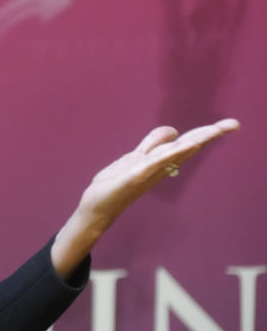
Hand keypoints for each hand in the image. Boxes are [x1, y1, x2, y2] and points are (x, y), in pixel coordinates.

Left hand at [51, 118, 239, 278]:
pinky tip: (182, 146)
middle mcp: (158, 167)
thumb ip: (152, 144)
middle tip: (234, 123)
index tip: (230, 124)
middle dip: (208, 135)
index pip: (186, 144)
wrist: (97, 207)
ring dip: (194, 141)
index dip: (206, 133)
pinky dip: (169, 154)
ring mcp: (148, 172)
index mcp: (159, 162)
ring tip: (215, 130)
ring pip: (174, 154)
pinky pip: (155, 163)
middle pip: (187, 147)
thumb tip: (173, 130)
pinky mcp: (134, 176)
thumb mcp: (134, 159)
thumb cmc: (116, 184)